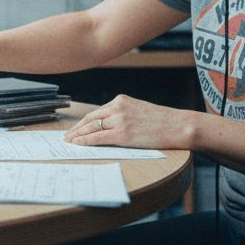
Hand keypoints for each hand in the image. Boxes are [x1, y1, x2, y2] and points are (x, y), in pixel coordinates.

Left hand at [63, 94, 193, 149]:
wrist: (178, 125)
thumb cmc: (162, 121)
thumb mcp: (139, 111)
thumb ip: (123, 114)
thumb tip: (108, 126)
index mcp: (121, 100)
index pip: (96, 112)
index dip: (83, 122)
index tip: (75, 128)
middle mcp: (118, 107)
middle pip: (90, 119)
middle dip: (76, 129)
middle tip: (66, 136)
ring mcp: (120, 120)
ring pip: (91, 128)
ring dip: (77, 136)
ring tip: (69, 142)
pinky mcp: (123, 134)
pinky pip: (98, 138)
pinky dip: (85, 141)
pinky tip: (78, 144)